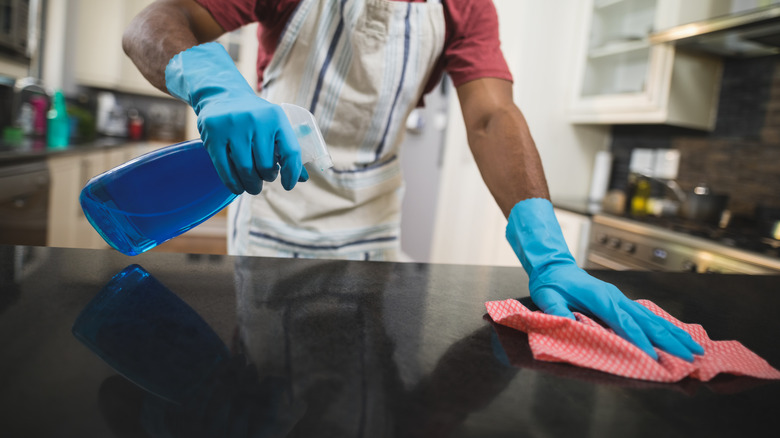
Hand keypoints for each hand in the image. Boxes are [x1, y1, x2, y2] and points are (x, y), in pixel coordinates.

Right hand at [165, 42, 307, 194]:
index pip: (291, 151)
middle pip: (265, 165)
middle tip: (264, 178)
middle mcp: (255, 120)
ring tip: (252, 185)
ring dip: (251, 184)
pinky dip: (233, 184)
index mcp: (276, 117)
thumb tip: (302, 178)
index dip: (292, 173)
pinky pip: (225, 169)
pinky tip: (238, 187)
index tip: (288, 186)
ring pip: (245, 170)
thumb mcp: (274, 125)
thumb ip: (288, 149)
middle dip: (267, 178)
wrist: (222, 95)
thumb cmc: (255, 118)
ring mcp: (233, 127)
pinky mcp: (213, 135)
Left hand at [506, 198, 703, 360]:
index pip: (624, 323)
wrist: (555, 266)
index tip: (653, 358)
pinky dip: (665, 326)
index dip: (639, 341)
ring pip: (653, 318)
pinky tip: (678, 335)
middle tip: (689, 358)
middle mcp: (616, 298)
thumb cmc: (551, 284)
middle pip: (647, 321)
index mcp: (600, 298)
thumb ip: (556, 311)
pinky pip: (647, 315)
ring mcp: (621, 298)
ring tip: (695, 348)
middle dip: (669, 341)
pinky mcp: (622, 301)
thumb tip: (565, 323)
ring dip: (674, 334)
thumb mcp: (547, 297)